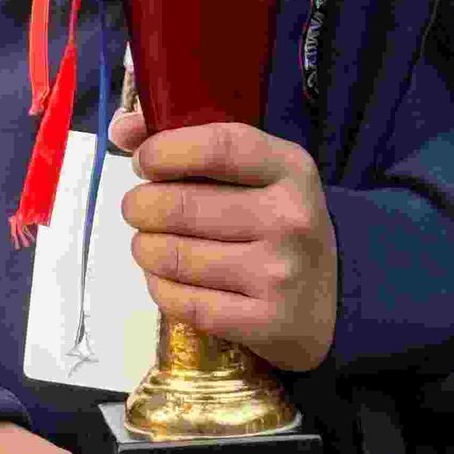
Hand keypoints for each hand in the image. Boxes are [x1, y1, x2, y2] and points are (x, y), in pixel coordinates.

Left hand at [109, 106, 338, 372]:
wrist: (332, 296)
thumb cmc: (277, 218)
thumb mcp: (256, 171)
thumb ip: (190, 141)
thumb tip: (121, 130)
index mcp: (291, 168)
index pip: (219, 147)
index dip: (167, 151)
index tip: (144, 161)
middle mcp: (289, 219)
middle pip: (183, 206)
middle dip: (142, 205)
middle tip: (138, 208)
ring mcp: (278, 274)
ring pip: (175, 257)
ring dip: (145, 247)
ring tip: (148, 242)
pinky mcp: (263, 323)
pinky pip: (183, 302)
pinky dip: (159, 287)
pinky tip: (164, 276)